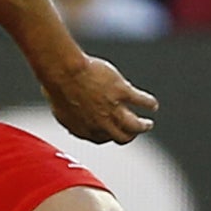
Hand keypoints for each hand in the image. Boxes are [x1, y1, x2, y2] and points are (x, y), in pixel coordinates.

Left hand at [42, 54, 157, 144]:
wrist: (64, 73)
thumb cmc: (57, 87)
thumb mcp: (61, 109)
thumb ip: (71, 118)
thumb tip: (71, 120)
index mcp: (85, 129)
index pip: (102, 138)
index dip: (109, 136)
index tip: (112, 131)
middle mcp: (101, 123)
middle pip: (122, 137)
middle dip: (130, 136)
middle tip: (135, 131)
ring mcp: (113, 108)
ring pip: (135, 126)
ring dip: (143, 126)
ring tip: (148, 124)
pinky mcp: (122, 92)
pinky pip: (141, 101)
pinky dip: (149, 104)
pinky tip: (153, 105)